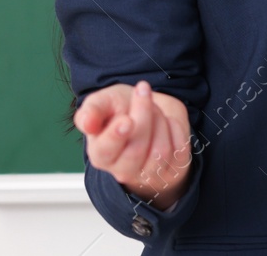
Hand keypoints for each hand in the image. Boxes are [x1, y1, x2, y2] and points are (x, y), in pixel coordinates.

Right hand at [76, 80, 192, 210]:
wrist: (149, 112)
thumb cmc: (120, 109)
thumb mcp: (103, 102)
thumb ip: (92, 110)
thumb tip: (87, 123)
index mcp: (100, 154)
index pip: (105, 151)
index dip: (116, 137)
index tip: (127, 120)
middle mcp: (122, 170)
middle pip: (136, 151)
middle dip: (144, 115)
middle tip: (143, 92)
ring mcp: (148, 173)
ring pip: (159, 152)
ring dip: (160, 121)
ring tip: (154, 110)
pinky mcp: (172, 170)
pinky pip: (179, 150)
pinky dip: (176, 128)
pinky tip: (167, 122)